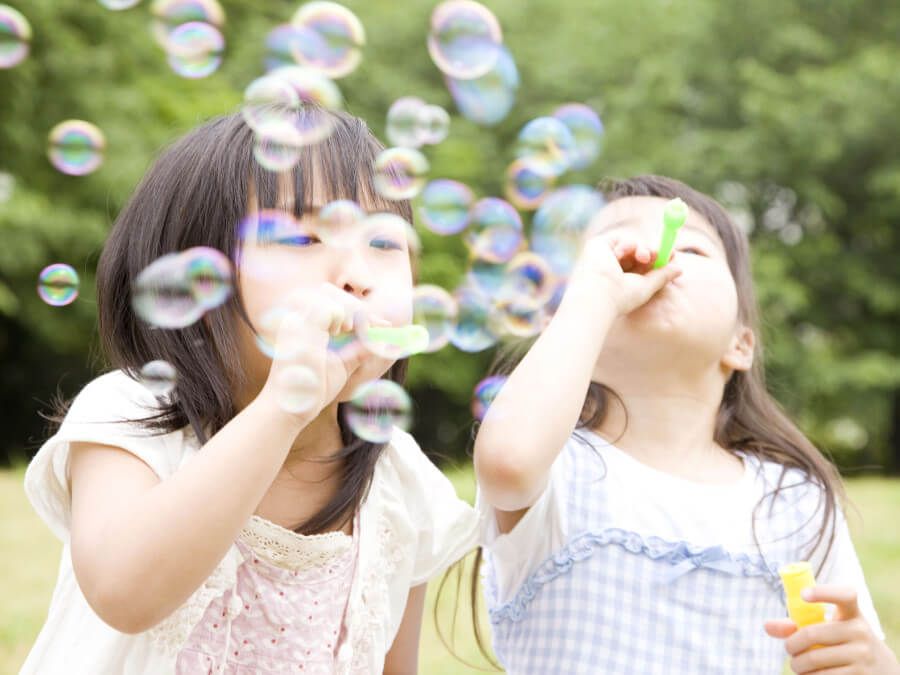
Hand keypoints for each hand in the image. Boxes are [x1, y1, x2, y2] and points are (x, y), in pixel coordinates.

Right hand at [259, 283, 384, 420]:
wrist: (289, 411)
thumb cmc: (311, 391)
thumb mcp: (342, 365)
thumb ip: (359, 350)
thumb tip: (384, 339)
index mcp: (305, 326)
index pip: (332, 303)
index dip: (360, 310)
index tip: (384, 324)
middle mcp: (297, 319)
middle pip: (329, 292)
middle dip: (358, 307)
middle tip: (377, 325)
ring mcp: (297, 322)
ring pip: (328, 295)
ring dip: (349, 309)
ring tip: (351, 330)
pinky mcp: (300, 329)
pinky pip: (327, 309)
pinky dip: (342, 316)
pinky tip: (343, 332)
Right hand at [568, 233, 682, 316]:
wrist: (599, 294)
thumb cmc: (621, 297)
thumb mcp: (647, 287)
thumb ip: (662, 276)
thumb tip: (680, 268)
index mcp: (623, 280)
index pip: (643, 266)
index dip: (659, 259)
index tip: (673, 255)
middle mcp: (614, 268)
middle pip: (639, 253)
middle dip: (654, 252)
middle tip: (663, 253)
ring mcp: (606, 257)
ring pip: (633, 245)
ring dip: (644, 249)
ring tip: (645, 257)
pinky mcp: (599, 246)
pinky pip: (622, 238)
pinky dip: (627, 244)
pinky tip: (620, 256)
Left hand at [765, 585, 898, 673]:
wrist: (880, 667)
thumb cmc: (843, 640)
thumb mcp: (829, 626)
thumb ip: (798, 623)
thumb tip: (767, 626)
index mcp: (851, 612)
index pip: (844, 594)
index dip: (823, 592)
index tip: (804, 594)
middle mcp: (860, 630)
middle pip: (812, 634)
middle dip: (791, 645)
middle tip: (789, 649)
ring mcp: (863, 654)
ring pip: (814, 659)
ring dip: (798, 665)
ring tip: (797, 664)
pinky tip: (809, 674)